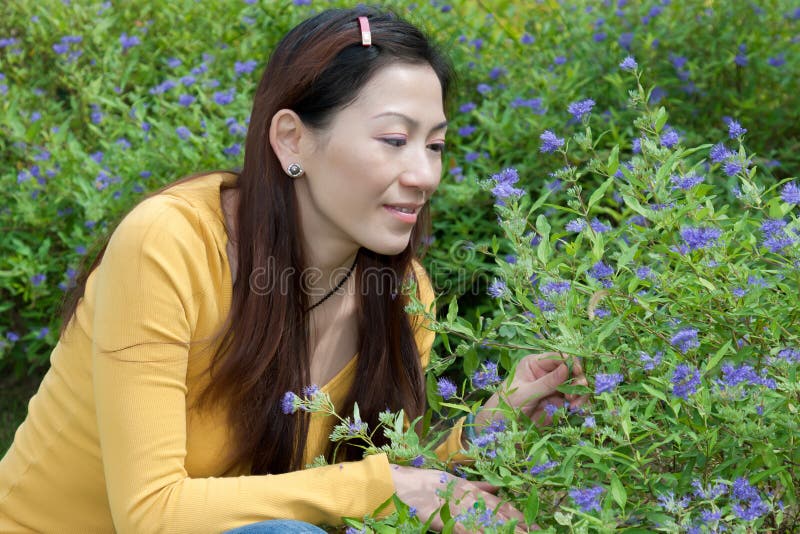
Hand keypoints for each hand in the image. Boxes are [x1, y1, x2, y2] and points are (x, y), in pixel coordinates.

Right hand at [390, 465, 533, 532]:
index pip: (498, 504)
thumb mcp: (454, 482)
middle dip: (516, 525)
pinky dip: (475, 532)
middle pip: (497, 513)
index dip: (515, 514)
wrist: (401, 484)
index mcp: (471, 490)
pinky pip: (464, 528)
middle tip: (534, 531)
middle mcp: (467, 497)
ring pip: (485, 521)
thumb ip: (477, 487)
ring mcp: (456, 507)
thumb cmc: (425, 483)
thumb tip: (497, 488)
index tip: (531, 524)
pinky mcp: (444, 518)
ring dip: (501, 529)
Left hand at [476, 352, 588, 427]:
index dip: (570, 362)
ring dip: (579, 392)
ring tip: (574, 403)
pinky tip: (574, 408)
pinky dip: (578, 402)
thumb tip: (567, 367)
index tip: (577, 372)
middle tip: (578, 390)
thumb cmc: (507, 404)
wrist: (501, 426)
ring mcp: (553, 388)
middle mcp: (546, 373)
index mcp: (535, 364)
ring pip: (574, 385)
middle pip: (570, 370)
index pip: (557, 357)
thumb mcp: (526, 392)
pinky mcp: (557, 402)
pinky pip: (573, 399)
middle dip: (577, 379)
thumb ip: (547, 382)